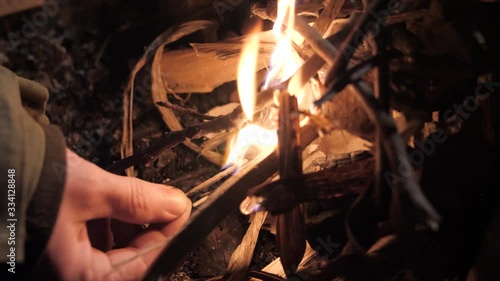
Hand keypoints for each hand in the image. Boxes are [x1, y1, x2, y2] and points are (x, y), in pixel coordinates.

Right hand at [45, 149, 190, 279]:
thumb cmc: (30, 185)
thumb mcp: (91, 190)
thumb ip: (138, 200)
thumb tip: (177, 204)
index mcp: (78, 275)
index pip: (142, 265)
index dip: (168, 237)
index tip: (183, 211)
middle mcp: (71, 273)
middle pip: (128, 258)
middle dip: (149, 228)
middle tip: (165, 201)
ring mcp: (64, 260)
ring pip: (113, 246)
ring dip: (131, 221)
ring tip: (142, 196)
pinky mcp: (59, 242)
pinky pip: (95, 236)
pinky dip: (111, 218)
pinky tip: (117, 199)